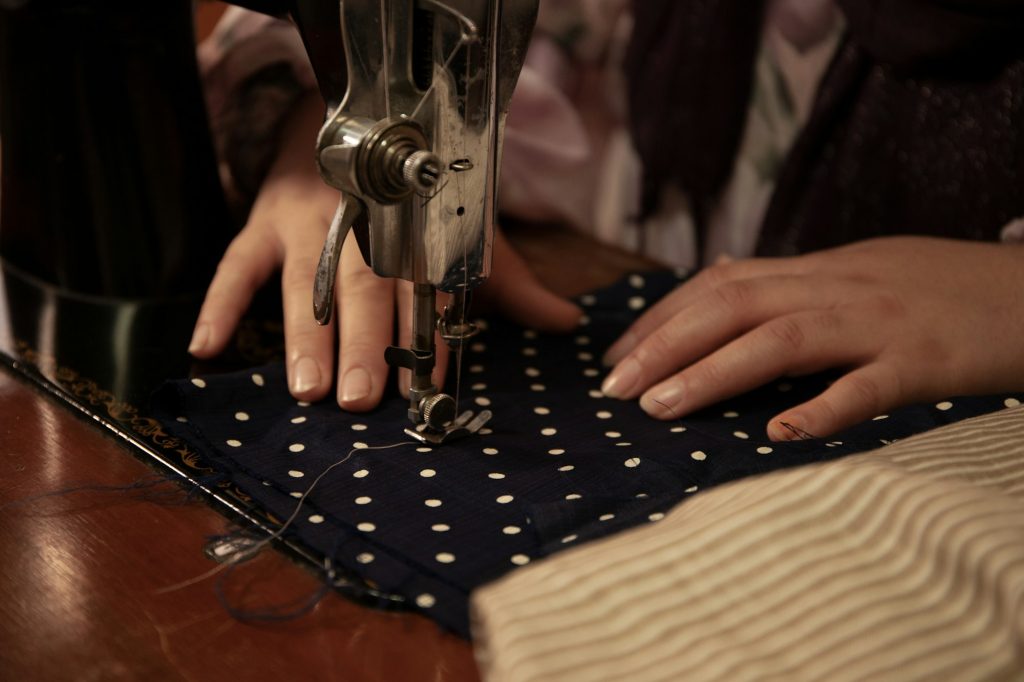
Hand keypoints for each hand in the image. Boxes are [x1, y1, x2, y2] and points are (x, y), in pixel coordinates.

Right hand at [189, 93, 580, 408]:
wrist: (354, 128)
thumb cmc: (415, 201)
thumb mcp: (467, 234)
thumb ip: (512, 285)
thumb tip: (569, 323)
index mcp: (414, 235)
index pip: (425, 292)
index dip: (428, 339)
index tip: (430, 386)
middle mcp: (363, 229)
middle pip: (364, 290)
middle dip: (364, 344)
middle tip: (359, 398)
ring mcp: (307, 225)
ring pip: (304, 282)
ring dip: (304, 335)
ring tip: (304, 387)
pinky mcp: (262, 223)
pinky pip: (235, 265)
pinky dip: (219, 304)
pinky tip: (207, 348)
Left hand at [601, 237, 1023, 439]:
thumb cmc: (945, 290)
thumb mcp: (862, 273)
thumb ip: (797, 286)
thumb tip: (726, 288)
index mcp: (821, 270)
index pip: (721, 283)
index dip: (661, 318)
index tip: (617, 355)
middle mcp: (839, 287)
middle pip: (733, 305)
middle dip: (663, 344)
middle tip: (613, 389)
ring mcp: (881, 323)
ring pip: (781, 340)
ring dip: (712, 372)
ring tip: (659, 407)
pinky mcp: (926, 361)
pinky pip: (868, 387)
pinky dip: (820, 410)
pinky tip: (778, 436)